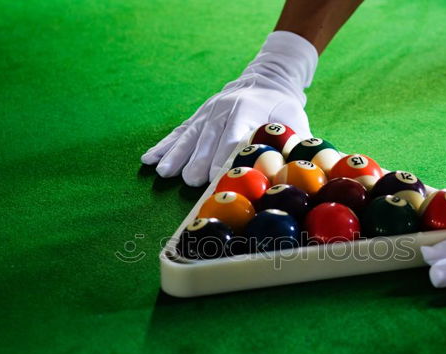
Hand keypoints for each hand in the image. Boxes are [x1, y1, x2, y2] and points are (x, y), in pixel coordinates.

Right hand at [141, 31, 317, 186]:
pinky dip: (164, 146)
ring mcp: (206, 113)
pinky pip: (179, 132)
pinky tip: (148, 159)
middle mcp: (222, 109)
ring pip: (190, 135)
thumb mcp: (295, 121)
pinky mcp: (197, 117)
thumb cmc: (282, 108)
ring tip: (164, 173)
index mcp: (247, 110)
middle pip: (208, 138)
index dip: (224, 155)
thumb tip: (297, 169)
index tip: (217, 176)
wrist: (266, 80)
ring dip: (176, 155)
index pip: (233, 135)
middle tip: (190, 182)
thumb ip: (294, 143)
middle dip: (199, 160)